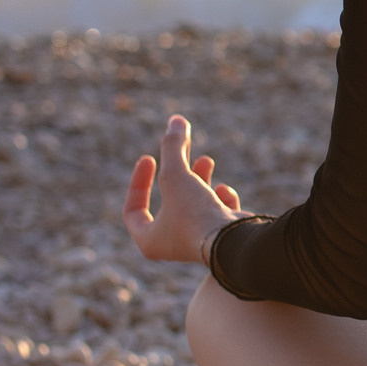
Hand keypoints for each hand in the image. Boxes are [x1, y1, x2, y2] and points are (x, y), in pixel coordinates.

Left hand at [123, 114, 241, 268]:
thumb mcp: (175, 174)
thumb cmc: (194, 213)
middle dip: (177, 172)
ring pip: (195, 204)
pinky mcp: (223, 238)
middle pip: (168, 201)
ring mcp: (200, 242)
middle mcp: (173, 244)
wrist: (232, 242)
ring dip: (199, 178)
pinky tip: (225, 191)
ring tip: (206, 160)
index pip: (134, 209)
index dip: (138, 181)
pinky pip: (218, 213)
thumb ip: (173, 146)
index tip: (149, 158)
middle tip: (181, 150)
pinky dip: (221, 197)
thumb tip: (176, 120)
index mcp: (150, 240)